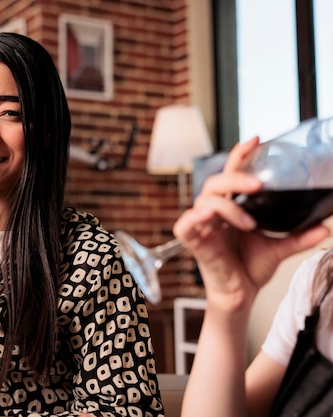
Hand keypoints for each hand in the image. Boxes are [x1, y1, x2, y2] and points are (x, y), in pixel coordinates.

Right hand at [173, 137, 329, 309]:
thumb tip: (325, 227)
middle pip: (216, 182)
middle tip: (258, 184)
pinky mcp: (193, 241)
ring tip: (248, 223)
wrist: (240, 295)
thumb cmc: (250, 268)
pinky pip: (185, 224)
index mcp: (231, 207)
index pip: (232, 174)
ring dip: (227, 207)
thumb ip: (299, 236)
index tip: (256, 139)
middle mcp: (214, 212)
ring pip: (204, 200)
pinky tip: (207, 218)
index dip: (240, 155)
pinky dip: (195, 218)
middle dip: (235, 177)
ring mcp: (202, 225)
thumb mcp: (279, 249)